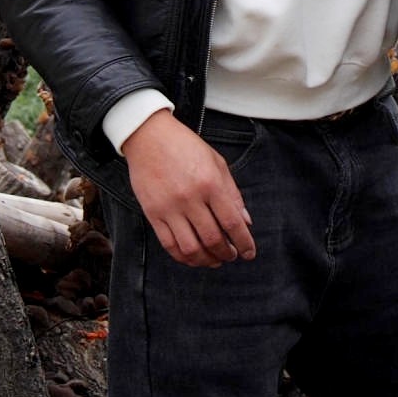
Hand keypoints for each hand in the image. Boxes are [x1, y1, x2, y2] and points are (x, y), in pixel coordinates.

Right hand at [120, 111, 255, 267]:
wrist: (148, 136)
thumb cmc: (185, 147)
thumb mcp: (216, 163)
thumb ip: (233, 193)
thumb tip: (246, 222)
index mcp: (210, 183)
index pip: (232, 223)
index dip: (244, 243)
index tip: (249, 254)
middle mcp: (190, 198)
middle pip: (213, 239)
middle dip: (226, 254)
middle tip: (231, 256)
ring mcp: (169, 207)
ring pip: (191, 248)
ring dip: (206, 260)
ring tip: (214, 260)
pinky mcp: (152, 213)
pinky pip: (169, 244)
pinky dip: (184, 257)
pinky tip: (193, 257)